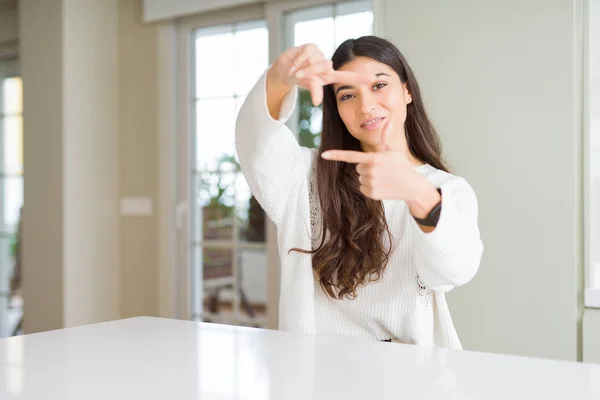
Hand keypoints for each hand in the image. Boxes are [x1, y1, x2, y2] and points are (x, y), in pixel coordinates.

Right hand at [271, 43, 371, 104]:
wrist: (285, 69)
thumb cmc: (300, 79)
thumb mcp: (308, 85)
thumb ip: (315, 90)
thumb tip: (317, 102)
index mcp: (329, 76)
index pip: (347, 78)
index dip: (360, 78)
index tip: (374, 78)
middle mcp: (327, 64)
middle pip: (325, 68)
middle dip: (311, 73)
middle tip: (299, 76)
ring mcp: (321, 55)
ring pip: (315, 62)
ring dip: (303, 68)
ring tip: (295, 72)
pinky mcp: (312, 47)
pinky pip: (306, 55)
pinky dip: (298, 61)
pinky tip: (293, 65)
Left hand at [321, 121, 436, 206]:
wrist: (412, 186)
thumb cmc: (402, 166)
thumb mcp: (393, 150)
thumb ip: (385, 137)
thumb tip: (388, 121)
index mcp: (374, 158)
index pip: (351, 156)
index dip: (336, 155)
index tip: (323, 155)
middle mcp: (370, 171)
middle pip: (357, 167)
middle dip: (366, 167)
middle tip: (381, 169)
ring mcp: (370, 183)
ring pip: (360, 178)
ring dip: (368, 177)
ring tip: (383, 178)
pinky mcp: (371, 193)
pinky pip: (362, 188)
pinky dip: (370, 187)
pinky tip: (382, 186)